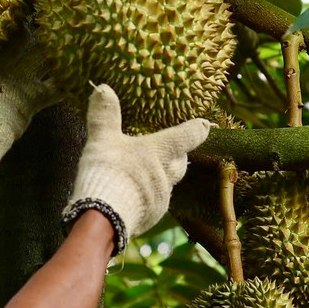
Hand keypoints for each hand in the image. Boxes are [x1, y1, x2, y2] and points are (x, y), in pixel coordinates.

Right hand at [62, 85, 210, 254]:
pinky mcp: (152, 218)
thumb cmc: (107, 173)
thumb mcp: (102, 139)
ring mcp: (162, 199)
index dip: (198, 129)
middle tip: (172, 150)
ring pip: (168, 184)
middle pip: (181, 162)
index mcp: (161, 151)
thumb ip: (104, 115)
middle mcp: (167, 175)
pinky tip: (133, 195)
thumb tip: (102, 88)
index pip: (189, 135)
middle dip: (178, 155)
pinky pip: (155, 203)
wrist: (103, 218)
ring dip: (161, 177)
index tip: (207, 125)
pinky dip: (148, 196)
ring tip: (145, 173)